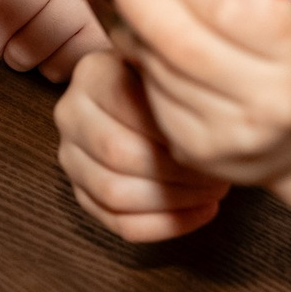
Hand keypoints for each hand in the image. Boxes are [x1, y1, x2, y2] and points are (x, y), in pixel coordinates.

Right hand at [54, 50, 229, 240]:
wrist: (142, 93)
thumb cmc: (167, 84)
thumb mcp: (170, 67)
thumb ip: (177, 78)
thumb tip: (207, 112)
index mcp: (92, 74)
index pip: (128, 109)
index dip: (172, 130)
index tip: (211, 138)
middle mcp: (71, 115)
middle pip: (118, 154)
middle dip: (176, 170)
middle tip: (219, 171)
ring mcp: (72, 158)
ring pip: (116, 194)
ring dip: (173, 200)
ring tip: (213, 191)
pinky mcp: (82, 194)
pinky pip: (121, 224)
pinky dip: (166, 224)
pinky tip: (201, 211)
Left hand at [111, 0, 290, 188]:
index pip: (229, 13)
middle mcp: (272, 102)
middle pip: (185, 46)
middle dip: (142, 3)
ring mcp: (233, 135)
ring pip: (161, 72)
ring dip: (139, 35)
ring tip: (137, 12)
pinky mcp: (198, 153)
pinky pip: (154, 99)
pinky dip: (145, 69)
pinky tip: (150, 52)